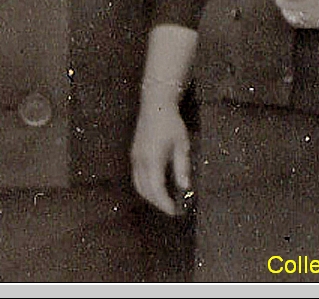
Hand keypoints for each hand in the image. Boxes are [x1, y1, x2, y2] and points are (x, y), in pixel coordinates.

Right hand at [131, 99, 190, 215]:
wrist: (155, 106)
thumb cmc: (172, 124)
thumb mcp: (182, 145)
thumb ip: (182, 168)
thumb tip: (185, 188)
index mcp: (152, 160)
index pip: (156, 189)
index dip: (165, 203)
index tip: (175, 211)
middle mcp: (140, 162)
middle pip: (145, 191)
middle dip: (158, 202)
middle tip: (173, 209)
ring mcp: (134, 158)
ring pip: (139, 186)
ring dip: (150, 196)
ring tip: (165, 200)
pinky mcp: (133, 155)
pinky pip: (136, 178)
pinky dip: (145, 187)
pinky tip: (156, 187)